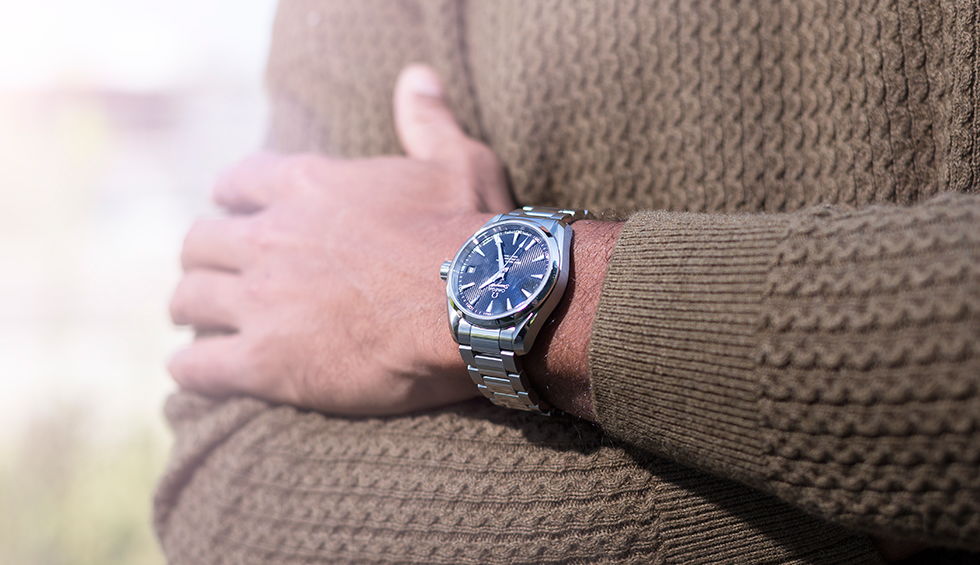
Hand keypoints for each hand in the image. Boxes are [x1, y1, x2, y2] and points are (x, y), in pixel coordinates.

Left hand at [168, 65, 514, 414]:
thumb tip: (418, 77)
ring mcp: (262, 300)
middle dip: (204, 261)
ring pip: (189, 301)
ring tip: (204, 327)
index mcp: (308, 185)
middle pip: (198, 244)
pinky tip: (201, 373)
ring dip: (194, 312)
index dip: (231, 200)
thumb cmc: (471, 236)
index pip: (235, 183)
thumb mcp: (457, 164)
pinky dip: (193, 370)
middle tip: (218, 279)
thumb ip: (427, 121)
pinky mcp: (266, 362)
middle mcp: (271, 236)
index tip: (236, 215)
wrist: (481, 307)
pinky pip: (197, 366)